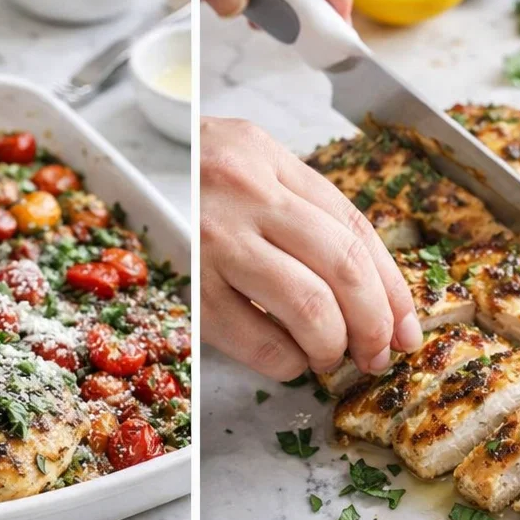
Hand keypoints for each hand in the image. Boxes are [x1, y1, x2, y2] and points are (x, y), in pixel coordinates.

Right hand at [201, 117, 421, 379]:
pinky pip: (258, 340)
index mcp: (269, 158)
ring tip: (333, 356)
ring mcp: (214, 239)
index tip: (406, 327)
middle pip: (343, 268)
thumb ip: (303, 206)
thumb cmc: (193, 173)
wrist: (112, 168)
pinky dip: (287, 362)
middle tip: (379, 352)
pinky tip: (289, 357)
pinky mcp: (189, 284)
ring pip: (310, 306)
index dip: (392, 286)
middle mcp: (245, 192)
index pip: (355, 228)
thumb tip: (372, 286)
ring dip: (335, 346)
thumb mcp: (251, 164)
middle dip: (375, 324)